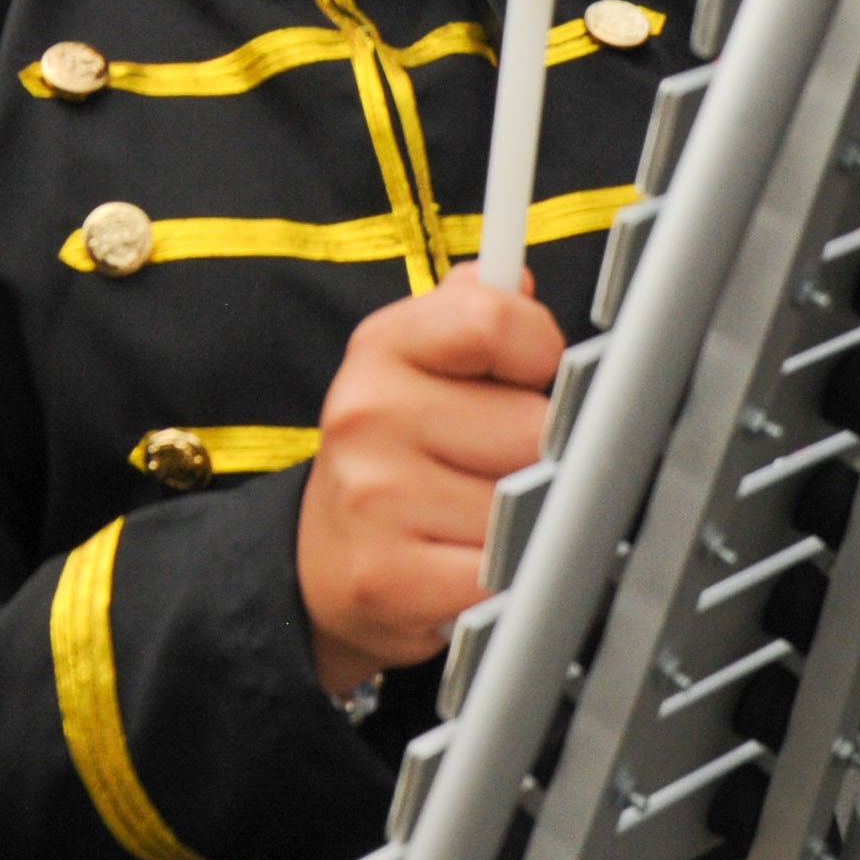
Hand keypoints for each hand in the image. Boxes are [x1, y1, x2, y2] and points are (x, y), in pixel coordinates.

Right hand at [297, 275, 561, 695]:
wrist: (321, 561)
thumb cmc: (393, 456)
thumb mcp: (414, 366)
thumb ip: (471, 314)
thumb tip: (520, 281)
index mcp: (381, 347)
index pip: (498, 321)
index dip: (538, 351)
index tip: (527, 378)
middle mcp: (366, 414)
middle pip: (534, 426)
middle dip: (537, 454)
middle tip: (494, 468)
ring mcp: (374, 498)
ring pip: (527, 504)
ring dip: (524, 524)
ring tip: (479, 522)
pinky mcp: (389, 577)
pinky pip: (505, 573)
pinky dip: (509, 579)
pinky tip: (474, 567)